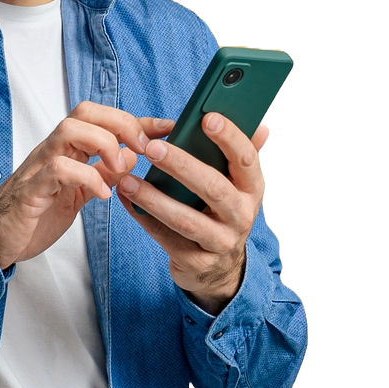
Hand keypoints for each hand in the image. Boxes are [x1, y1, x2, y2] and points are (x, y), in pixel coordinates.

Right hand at [0, 103, 173, 269]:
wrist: (0, 239)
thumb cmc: (37, 213)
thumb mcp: (79, 192)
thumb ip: (102, 174)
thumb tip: (132, 159)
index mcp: (67, 149)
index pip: (103, 118)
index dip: (138, 120)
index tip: (168, 127)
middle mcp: (53, 150)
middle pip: (85, 112)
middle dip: (121, 124)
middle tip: (142, 150)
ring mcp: (40, 166)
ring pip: (69, 130)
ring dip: (103, 145)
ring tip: (119, 171)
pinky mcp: (32, 189)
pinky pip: (58, 169)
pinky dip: (86, 177)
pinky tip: (102, 195)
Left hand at [116, 113, 269, 313]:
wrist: (219, 269)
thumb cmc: (222, 213)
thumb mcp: (238, 186)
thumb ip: (243, 155)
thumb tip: (261, 125)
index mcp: (252, 189)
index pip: (246, 160)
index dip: (230, 138)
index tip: (208, 118)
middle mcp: (241, 216)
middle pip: (213, 188)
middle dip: (182, 166)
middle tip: (153, 148)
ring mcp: (220, 242)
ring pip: (186, 219)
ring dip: (154, 198)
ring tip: (128, 180)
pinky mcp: (196, 262)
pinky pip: (166, 238)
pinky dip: (144, 218)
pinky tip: (127, 200)